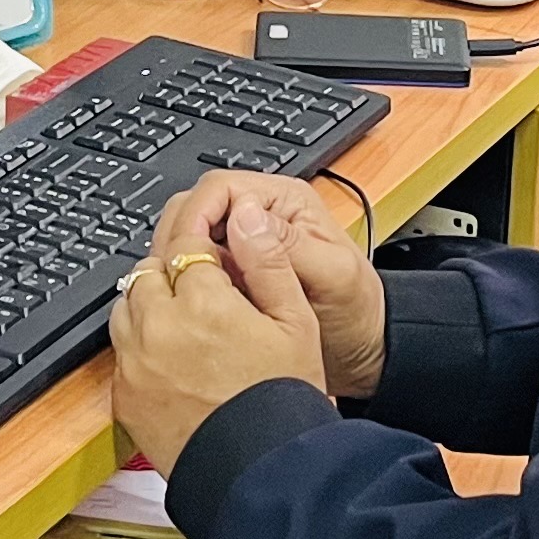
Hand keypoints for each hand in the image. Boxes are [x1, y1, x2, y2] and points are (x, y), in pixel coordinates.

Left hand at [108, 179, 329, 473]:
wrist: (260, 472)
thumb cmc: (284, 399)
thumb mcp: (296, 321)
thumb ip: (268, 262)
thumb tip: (247, 218)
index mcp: (203, 302)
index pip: (186, 244)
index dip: (204, 248)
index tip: (216, 260)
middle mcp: (159, 328)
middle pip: (148, 271)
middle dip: (172, 273)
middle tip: (202, 292)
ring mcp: (135, 364)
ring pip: (125, 307)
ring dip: (148, 305)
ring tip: (183, 324)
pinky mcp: (124, 398)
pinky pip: (119, 353)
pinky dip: (138, 347)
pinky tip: (170, 360)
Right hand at [178, 171, 387, 398]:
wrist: (362, 351)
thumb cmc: (358, 311)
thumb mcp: (332, 274)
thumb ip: (289, 244)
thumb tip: (245, 215)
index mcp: (284, 202)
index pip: (220, 188)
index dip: (196, 214)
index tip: (185, 249)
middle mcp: (260, 218)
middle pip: (198, 209)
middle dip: (181, 237)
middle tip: (176, 275)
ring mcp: (244, 248)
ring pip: (191, 238)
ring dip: (182, 261)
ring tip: (182, 291)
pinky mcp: (235, 275)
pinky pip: (199, 268)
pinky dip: (188, 282)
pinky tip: (191, 302)